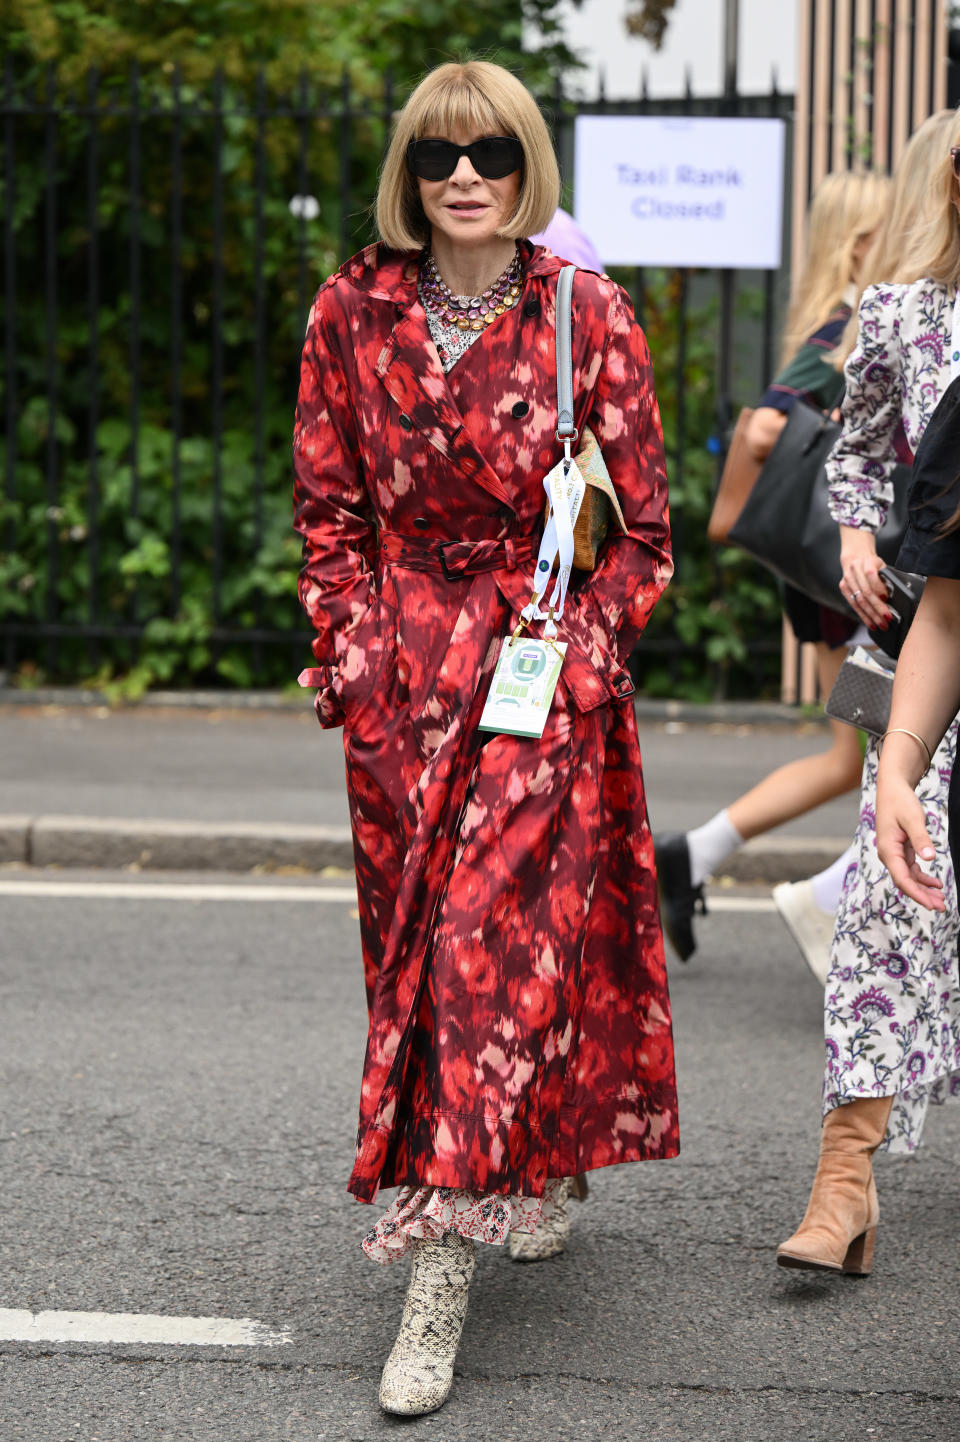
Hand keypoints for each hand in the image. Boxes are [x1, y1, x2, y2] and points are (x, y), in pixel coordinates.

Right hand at [838, 527, 892, 628]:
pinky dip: (863, 615)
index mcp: (866, 562)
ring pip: (859, 601)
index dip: (878, 588)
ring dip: (871, 615)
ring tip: (880, 624)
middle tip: (887, 618)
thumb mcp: (881, 566)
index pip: (871, 575)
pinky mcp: (843, 588)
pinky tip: (870, 622)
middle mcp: (854, 570)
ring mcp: (847, 580)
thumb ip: (886, 579)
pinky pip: (853, 604)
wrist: (856, 557)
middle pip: (866, 592)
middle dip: (877, 607)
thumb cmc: (872, 563)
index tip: (886, 599)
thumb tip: (894, 598)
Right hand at [875, 774, 944, 909]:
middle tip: (941, 907)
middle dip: (923, 896)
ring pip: (909, 878)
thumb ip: (921, 839)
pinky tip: (935, 883)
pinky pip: (911, 869)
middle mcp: (889, 855)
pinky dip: (923, 878)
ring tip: (941, 899)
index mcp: (888, 850)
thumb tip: (930, 858)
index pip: (902, 879)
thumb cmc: (900, 801)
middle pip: (905, 882)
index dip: (917, 894)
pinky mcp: (901, 850)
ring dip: (924, 889)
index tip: (931, 904)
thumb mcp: (913, 819)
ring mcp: (894, 853)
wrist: (892, 788)